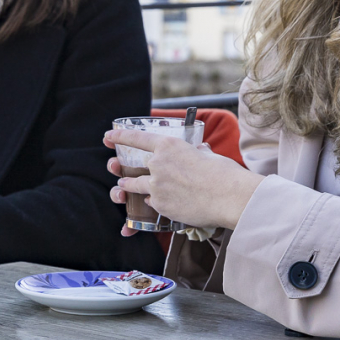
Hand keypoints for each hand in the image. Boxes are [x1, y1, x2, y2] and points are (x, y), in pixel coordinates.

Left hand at [104, 129, 263, 232]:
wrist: (230, 197)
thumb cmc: (225, 174)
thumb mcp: (209, 156)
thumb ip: (198, 153)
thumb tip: (200, 150)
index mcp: (169, 146)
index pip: (137, 138)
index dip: (120, 136)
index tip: (108, 135)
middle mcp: (158, 164)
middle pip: (131, 166)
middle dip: (120, 168)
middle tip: (115, 168)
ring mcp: (156, 185)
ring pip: (132, 186)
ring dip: (126, 188)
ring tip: (122, 188)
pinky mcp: (160, 204)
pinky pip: (150, 203)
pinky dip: (152, 203)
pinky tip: (157, 204)